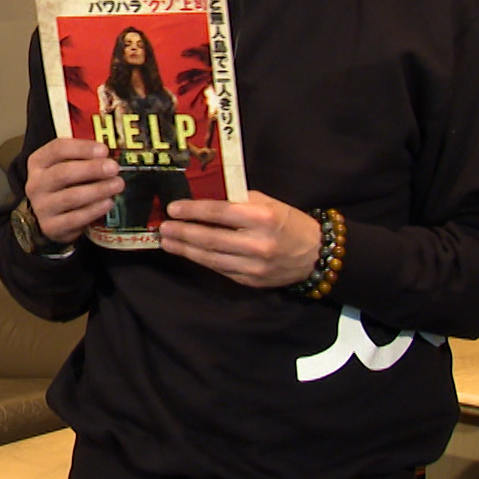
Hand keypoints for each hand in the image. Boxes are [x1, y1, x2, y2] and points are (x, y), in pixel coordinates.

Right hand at [24, 139, 124, 242]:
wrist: (50, 216)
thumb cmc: (63, 185)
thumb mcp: (66, 166)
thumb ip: (82, 158)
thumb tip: (107, 157)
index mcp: (38, 162)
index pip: (57, 149)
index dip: (82, 148)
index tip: (104, 150)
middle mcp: (36, 184)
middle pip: (63, 172)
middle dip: (92, 169)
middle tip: (113, 168)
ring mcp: (42, 207)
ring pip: (71, 197)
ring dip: (98, 189)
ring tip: (117, 185)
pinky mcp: (51, 226)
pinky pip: (75, 218)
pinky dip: (94, 210)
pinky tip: (108, 203)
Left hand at [156, 191, 320, 288]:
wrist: (316, 255)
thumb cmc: (289, 222)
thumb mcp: (268, 202)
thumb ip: (238, 200)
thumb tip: (204, 197)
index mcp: (262, 217)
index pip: (219, 213)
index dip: (193, 211)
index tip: (173, 209)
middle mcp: (257, 243)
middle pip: (210, 238)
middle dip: (183, 233)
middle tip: (163, 228)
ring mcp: (253, 266)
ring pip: (211, 258)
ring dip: (185, 250)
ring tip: (167, 242)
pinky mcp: (251, 281)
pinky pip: (220, 270)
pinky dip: (202, 261)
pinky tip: (188, 253)